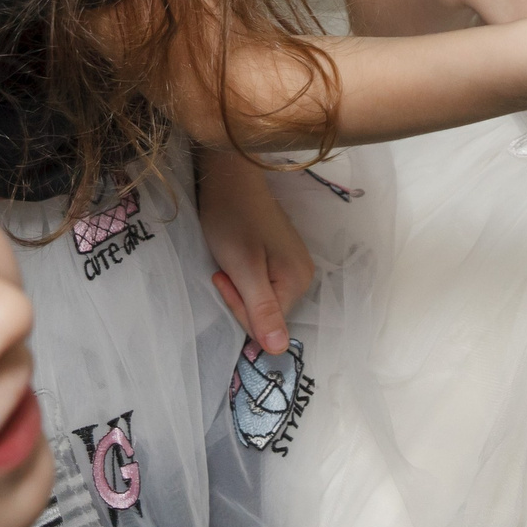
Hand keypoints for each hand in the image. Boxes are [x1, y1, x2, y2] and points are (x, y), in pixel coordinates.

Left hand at [196, 149, 313, 355]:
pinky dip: (243, 275)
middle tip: (225, 265)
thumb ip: (262, 309)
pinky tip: (237, 254)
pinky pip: (262, 283)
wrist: (231, 175)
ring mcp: (294, 264)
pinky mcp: (281, 255)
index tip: (223, 274)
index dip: (238, 305)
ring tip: (230, 257)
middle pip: (265, 312)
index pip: (265, 324)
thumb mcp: (243, 267)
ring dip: (239, 285)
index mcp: (298, 281)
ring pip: (261, 298)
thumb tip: (280, 351)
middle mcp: (303, 276)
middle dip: (238, 296)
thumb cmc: (232, 218)